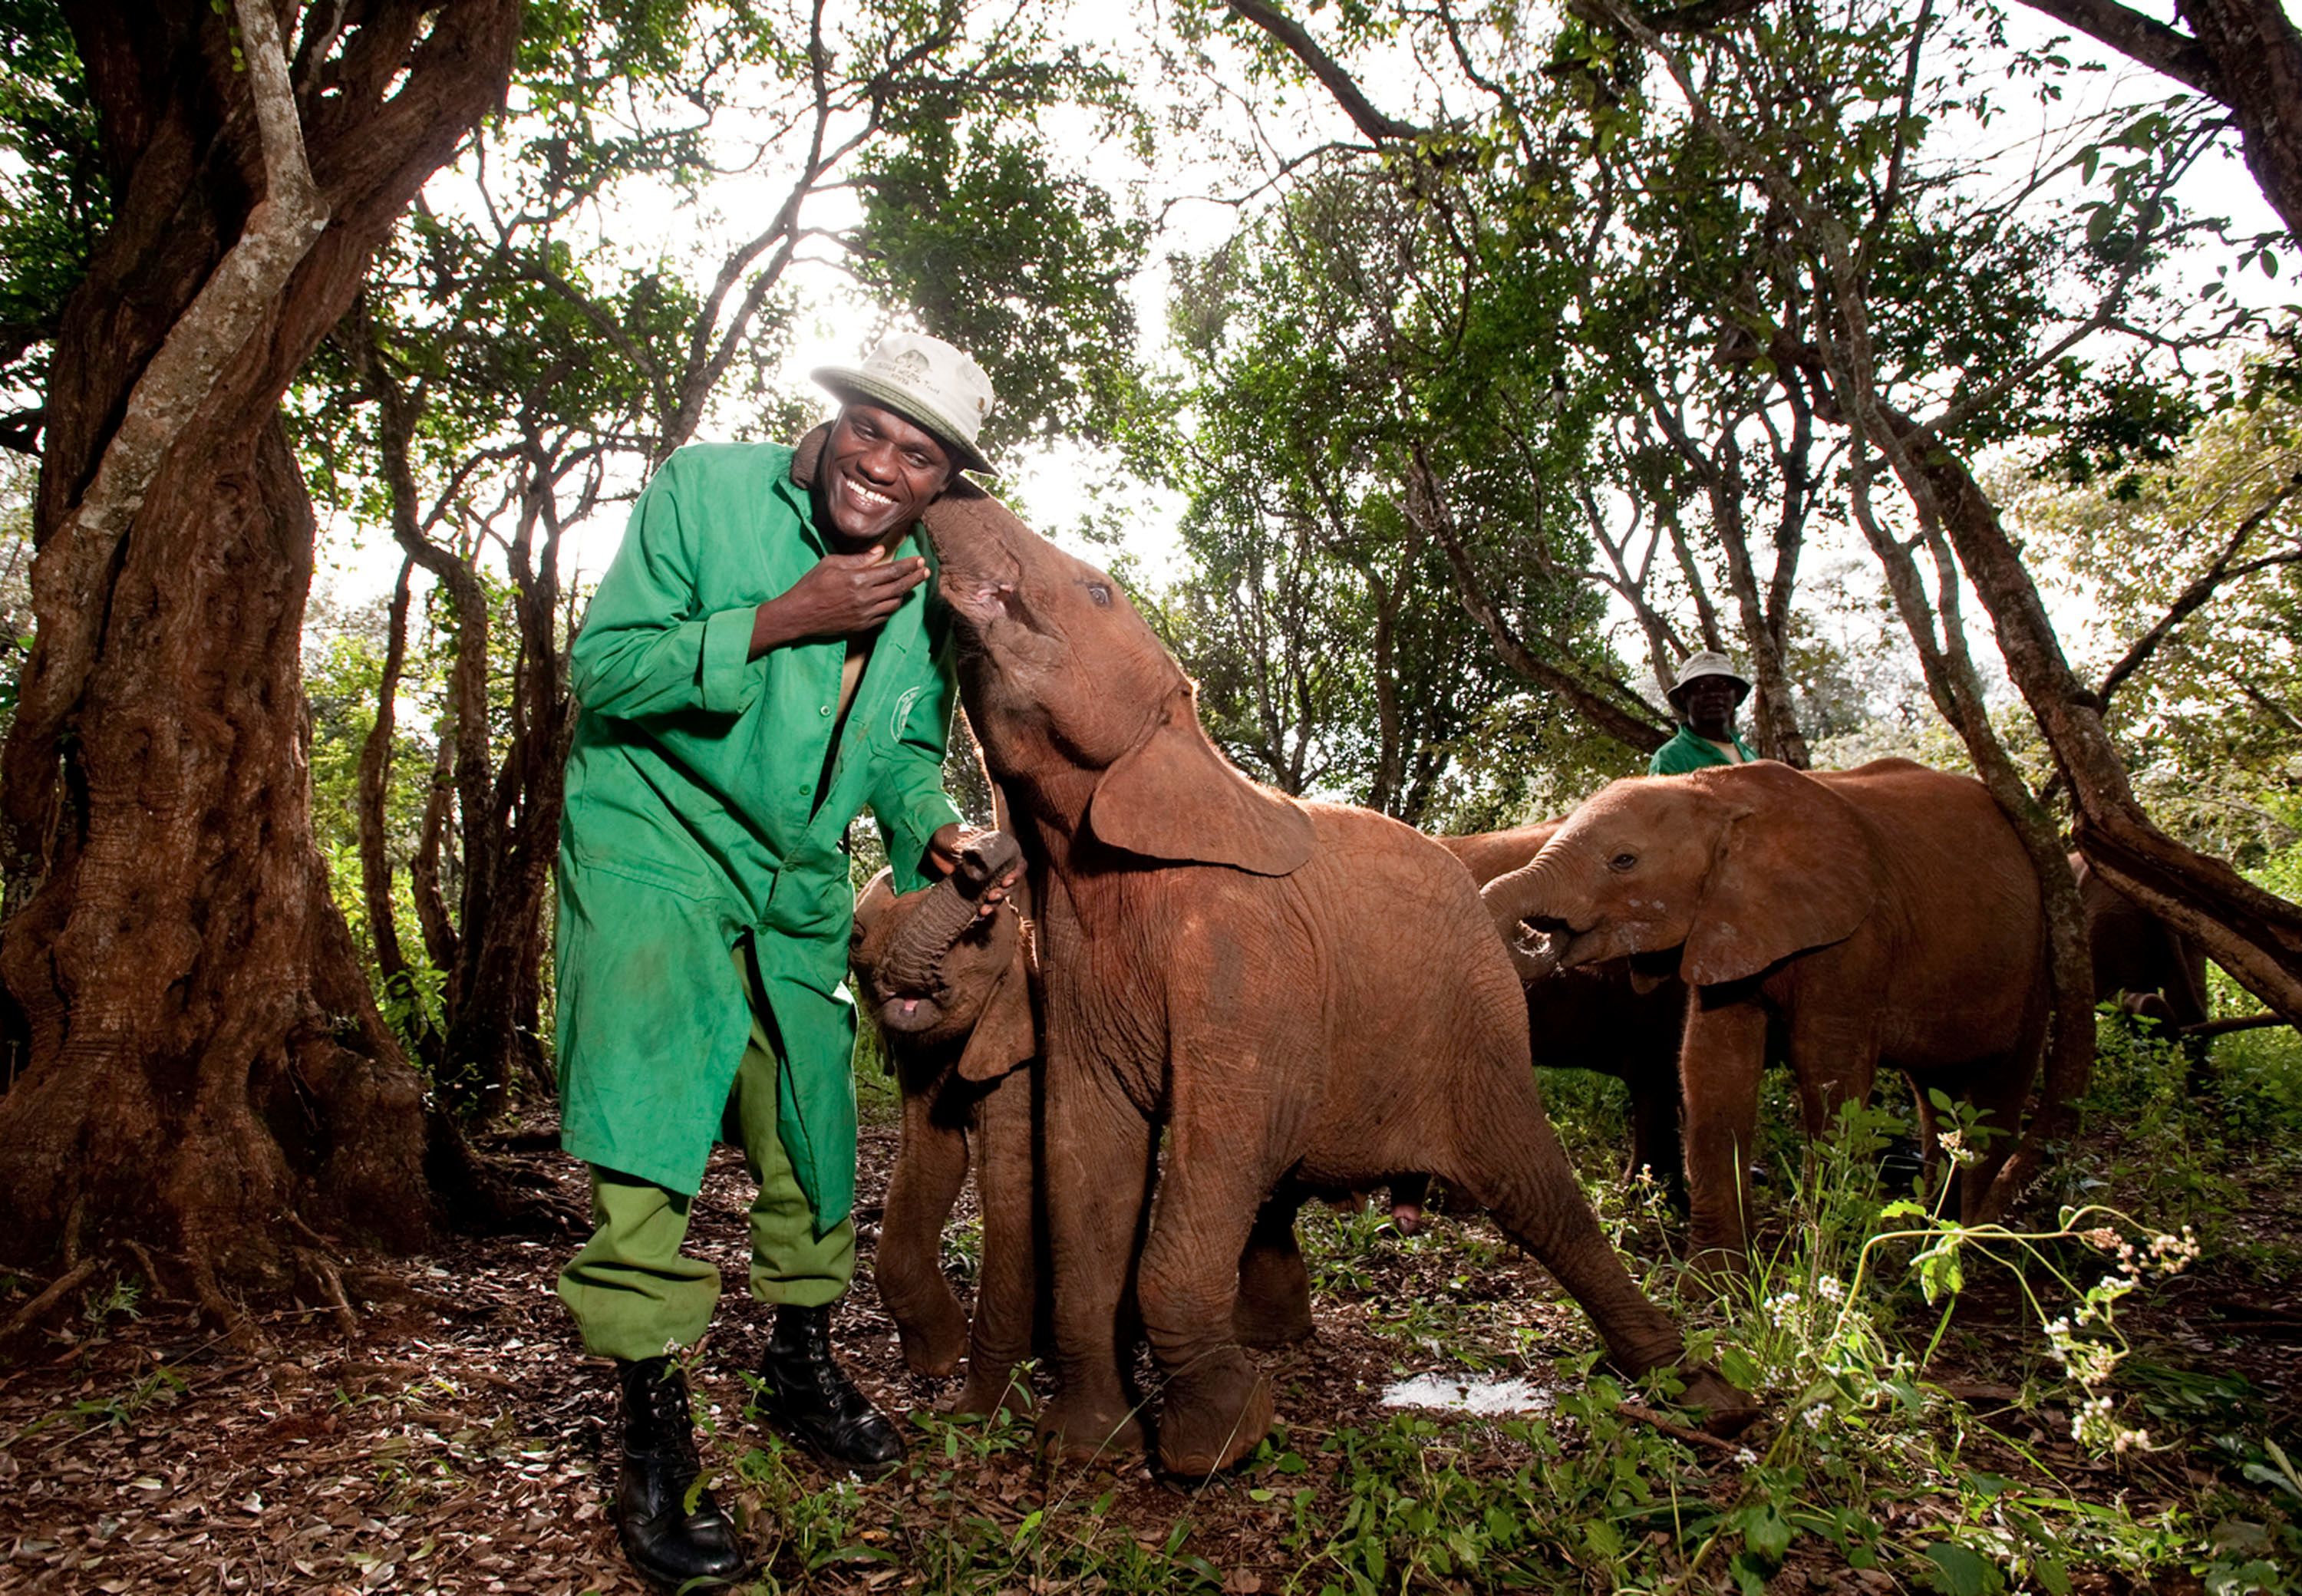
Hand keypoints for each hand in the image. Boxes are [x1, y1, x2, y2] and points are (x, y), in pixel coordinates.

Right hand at [750, 547, 928, 655]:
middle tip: (925, 571)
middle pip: (899, 587)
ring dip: (904, 593)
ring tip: (910, 584)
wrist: (799, 614)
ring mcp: (865, 614)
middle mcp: (865, 598)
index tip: (919, 560)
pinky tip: (894, 599)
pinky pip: (885, 616)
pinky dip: (892, 607)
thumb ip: (858, 558)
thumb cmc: (812, 585)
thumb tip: (880, 551)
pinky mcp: (862, 626)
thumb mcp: (831, 563)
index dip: (909, 565)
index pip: (892, 571)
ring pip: (894, 603)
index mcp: (858, 579)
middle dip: (915, 578)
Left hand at [924, 823, 1019, 914]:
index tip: (1006, 881)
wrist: (934, 844)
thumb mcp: (960, 839)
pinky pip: (987, 900)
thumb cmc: (951, 836)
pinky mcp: (976, 888)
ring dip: (996, 902)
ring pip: (1000, 892)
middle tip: (992, 895)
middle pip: (1011, 881)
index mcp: (999, 850)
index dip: (1016, 873)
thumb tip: (978, 857)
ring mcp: (987, 877)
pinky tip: (980, 912)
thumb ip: (970, 847)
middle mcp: (997, 864)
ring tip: (985, 908)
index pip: (1018, 862)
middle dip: (1004, 892)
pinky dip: (986, 907)